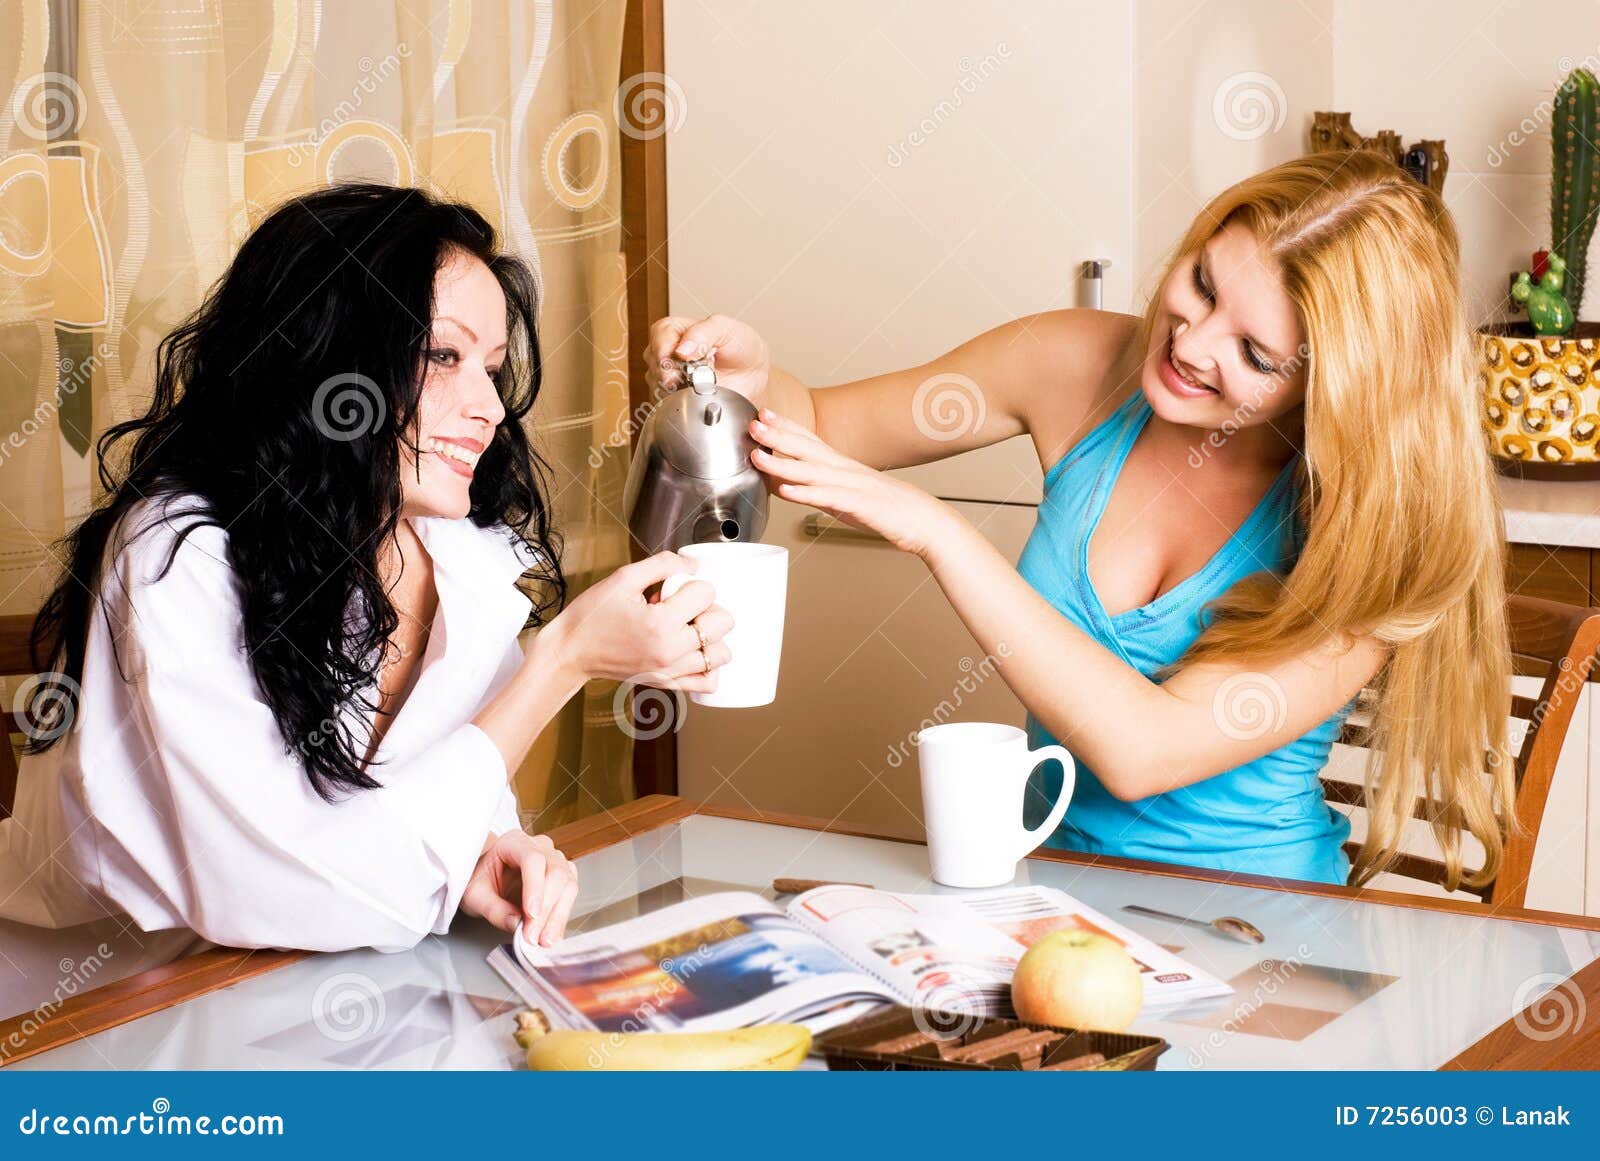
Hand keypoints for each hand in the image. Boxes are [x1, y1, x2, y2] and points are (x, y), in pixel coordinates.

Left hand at [461, 830, 578, 945]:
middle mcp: (539, 847)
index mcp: (514, 842)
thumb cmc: (481, 879)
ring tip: (543, 940)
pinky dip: (561, 917)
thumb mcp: (475, 895)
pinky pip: (569, 895)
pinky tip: (551, 933)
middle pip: (555, 872)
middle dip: (546, 909)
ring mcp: (554, 860)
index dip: (535, 887)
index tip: (530, 914)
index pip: (533, 859)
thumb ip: (493, 908)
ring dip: (557, 916)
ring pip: (567, 884)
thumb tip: (515, 923)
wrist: (486, 876)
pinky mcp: (562, 877)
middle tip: (532, 936)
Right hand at [545, 551, 733, 693]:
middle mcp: (670, 651)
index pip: (706, 593)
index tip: (676, 587)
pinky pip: (708, 680)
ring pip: (721, 653)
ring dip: (711, 636)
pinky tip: (692, 650)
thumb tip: (693, 565)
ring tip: (687, 628)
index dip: (693, 583)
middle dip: (708, 607)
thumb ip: (663, 565)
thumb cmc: (593, 616)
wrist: (571, 651)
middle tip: (683, 605)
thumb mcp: (624, 578)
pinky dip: (708, 665)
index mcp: (659, 622)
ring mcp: (671, 671)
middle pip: (722, 623)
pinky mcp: (667, 683)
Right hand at [644, 313, 770, 403]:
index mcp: (675, 330)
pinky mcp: (674, 399)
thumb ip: (703, 332)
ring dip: (681, 388)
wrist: (753, 374)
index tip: (680, 358)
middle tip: (699, 373)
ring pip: (659, 385)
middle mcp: (667, 353)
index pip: (659, 335)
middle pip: (656, 363)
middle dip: (676, 371)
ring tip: (705, 383)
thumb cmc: (740, 345)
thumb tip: (681, 349)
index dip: (666, 348)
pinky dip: (684, 402)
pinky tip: (699, 396)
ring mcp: (668, 378)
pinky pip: (668, 403)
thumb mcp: (726, 328)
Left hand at [749, 408, 955, 557]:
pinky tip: (786, 492)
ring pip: (812, 472)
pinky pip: (828, 498)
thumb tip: (793, 487)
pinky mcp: (859, 505)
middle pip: (807, 448)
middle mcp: (846, 471)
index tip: (764, 414)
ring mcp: (853, 486)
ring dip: (782, 463)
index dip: (787, 426)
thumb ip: (821, 490)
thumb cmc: (888, 510)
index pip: (811, 440)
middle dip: (778, 435)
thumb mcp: (848, 497)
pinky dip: (806, 494)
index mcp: (843, 467)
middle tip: (753, 423)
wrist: (925, 521)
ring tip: (758, 455)